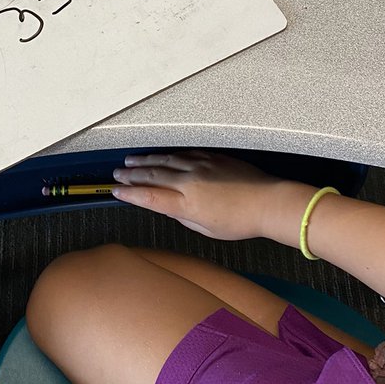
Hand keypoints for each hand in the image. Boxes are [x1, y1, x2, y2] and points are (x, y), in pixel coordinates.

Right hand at [111, 150, 281, 239]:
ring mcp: (200, 166)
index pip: (149, 196)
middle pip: (152, 175)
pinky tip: (159, 155)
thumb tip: (171, 209)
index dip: (129, 193)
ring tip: (130, 162)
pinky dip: (167, 154)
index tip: (117, 191)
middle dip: (131, 175)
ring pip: (164, 161)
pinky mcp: (211, 157)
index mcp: (186, 204)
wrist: (267, 202)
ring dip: (144, 162)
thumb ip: (184, 217)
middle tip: (117, 174)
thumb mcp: (207, 229)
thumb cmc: (242, 221)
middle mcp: (190, 182)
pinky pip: (182, 153)